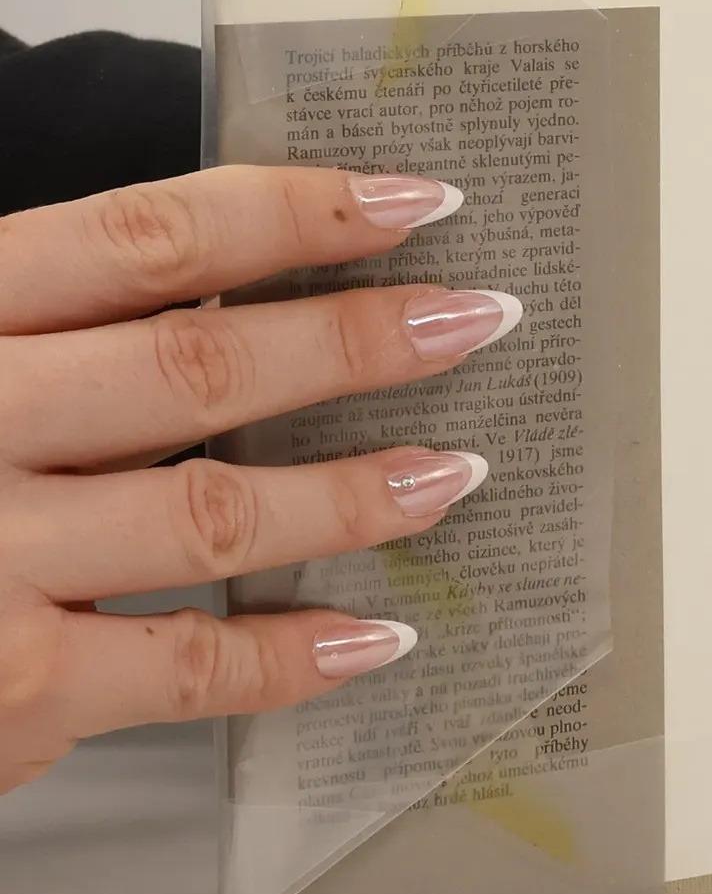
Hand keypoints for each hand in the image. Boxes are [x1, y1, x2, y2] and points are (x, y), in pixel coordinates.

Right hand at [0, 168, 517, 793]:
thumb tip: (234, 293)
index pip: (145, 239)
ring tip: (461, 470)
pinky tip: (380, 633)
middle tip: (481, 317)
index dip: (296, 214)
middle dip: (359, 340)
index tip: (414, 200)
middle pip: (201, 368)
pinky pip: (190, 670)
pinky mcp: (6, 693)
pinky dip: (296, 657)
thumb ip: (43, 322)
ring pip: (214, 516)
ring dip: (358, 493)